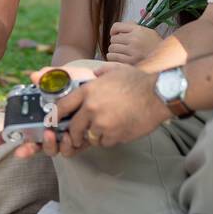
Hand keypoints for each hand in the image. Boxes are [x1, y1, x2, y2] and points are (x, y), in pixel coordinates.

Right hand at [0, 63, 104, 154]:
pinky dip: (66, 147)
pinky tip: (68, 137)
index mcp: (38, 115)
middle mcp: (48, 128)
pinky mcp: (77, 140)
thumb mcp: (61, 76)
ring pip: (50, 149)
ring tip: (50, 135)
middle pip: (32, 144)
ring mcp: (62, 135)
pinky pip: (69, 150)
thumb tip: (35, 76)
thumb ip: (48, 76)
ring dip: (47, 146)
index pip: (17, 128)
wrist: (96, 84)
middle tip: (23, 148)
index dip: (3, 137)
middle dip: (25, 149)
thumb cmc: (75, 82)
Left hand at [51, 66, 167, 156]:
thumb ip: (99, 74)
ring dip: (95, 136)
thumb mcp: (114, 70)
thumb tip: (94, 74)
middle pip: (74, 128)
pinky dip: (109, 140)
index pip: (62, 106)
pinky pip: (105, 143)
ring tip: (106, 128)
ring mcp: (102, 123)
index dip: (57, 116)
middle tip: (80, 134)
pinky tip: (118, 130)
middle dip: (75, 133)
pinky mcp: (114, 135)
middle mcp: (91, 108)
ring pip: (90, 137)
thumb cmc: (137, 80)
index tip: (55, 121)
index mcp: (88, 91)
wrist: (157, 94)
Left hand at [105, 21, 163, 64]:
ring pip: (111, 48)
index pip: (116, 26)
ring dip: (114, 51)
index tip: (114, 34)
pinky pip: (113, 57)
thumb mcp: (148, 32)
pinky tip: (120, 59)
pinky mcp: (130, 62)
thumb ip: (134, 27)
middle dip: (116, 43)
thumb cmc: (155, 46)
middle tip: (121, 47)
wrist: (165, 60)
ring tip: (121, 54)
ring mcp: (132, 51)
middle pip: (113, 39)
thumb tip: (118, 29)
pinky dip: (114, 58)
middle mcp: (134, 39)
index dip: (113, 31)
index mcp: (138, 29)